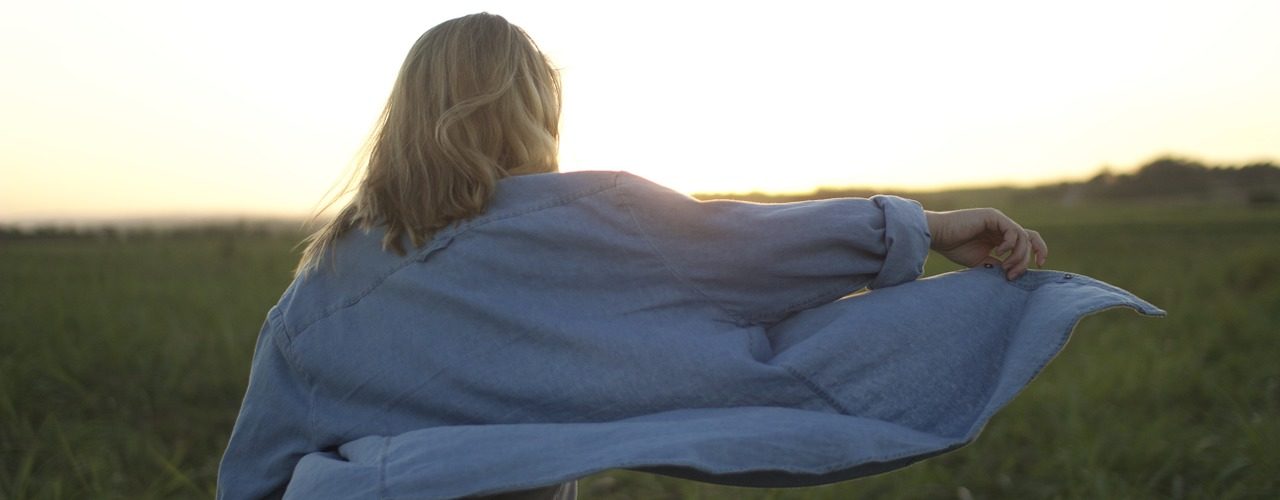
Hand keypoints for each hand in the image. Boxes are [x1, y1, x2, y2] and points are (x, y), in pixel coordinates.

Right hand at [924, 208, 1047, 279]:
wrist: (938, 235)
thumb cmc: (954, 247)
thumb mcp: (981, 261)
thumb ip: (998, 264)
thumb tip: (1013, 273)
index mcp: (1000, 236)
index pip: (1026, 242)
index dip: (1036, 252)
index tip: (1038, 267)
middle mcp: (1002, 227)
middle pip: (1030, 238)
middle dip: (1029, 257)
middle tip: (1014, 274)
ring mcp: (999, 220)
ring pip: (1023, 237)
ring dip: (1018, 256)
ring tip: (1005, 267)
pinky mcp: (993, 217)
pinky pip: (1013, 230)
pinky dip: (1010, 244)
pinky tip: (998, 252)